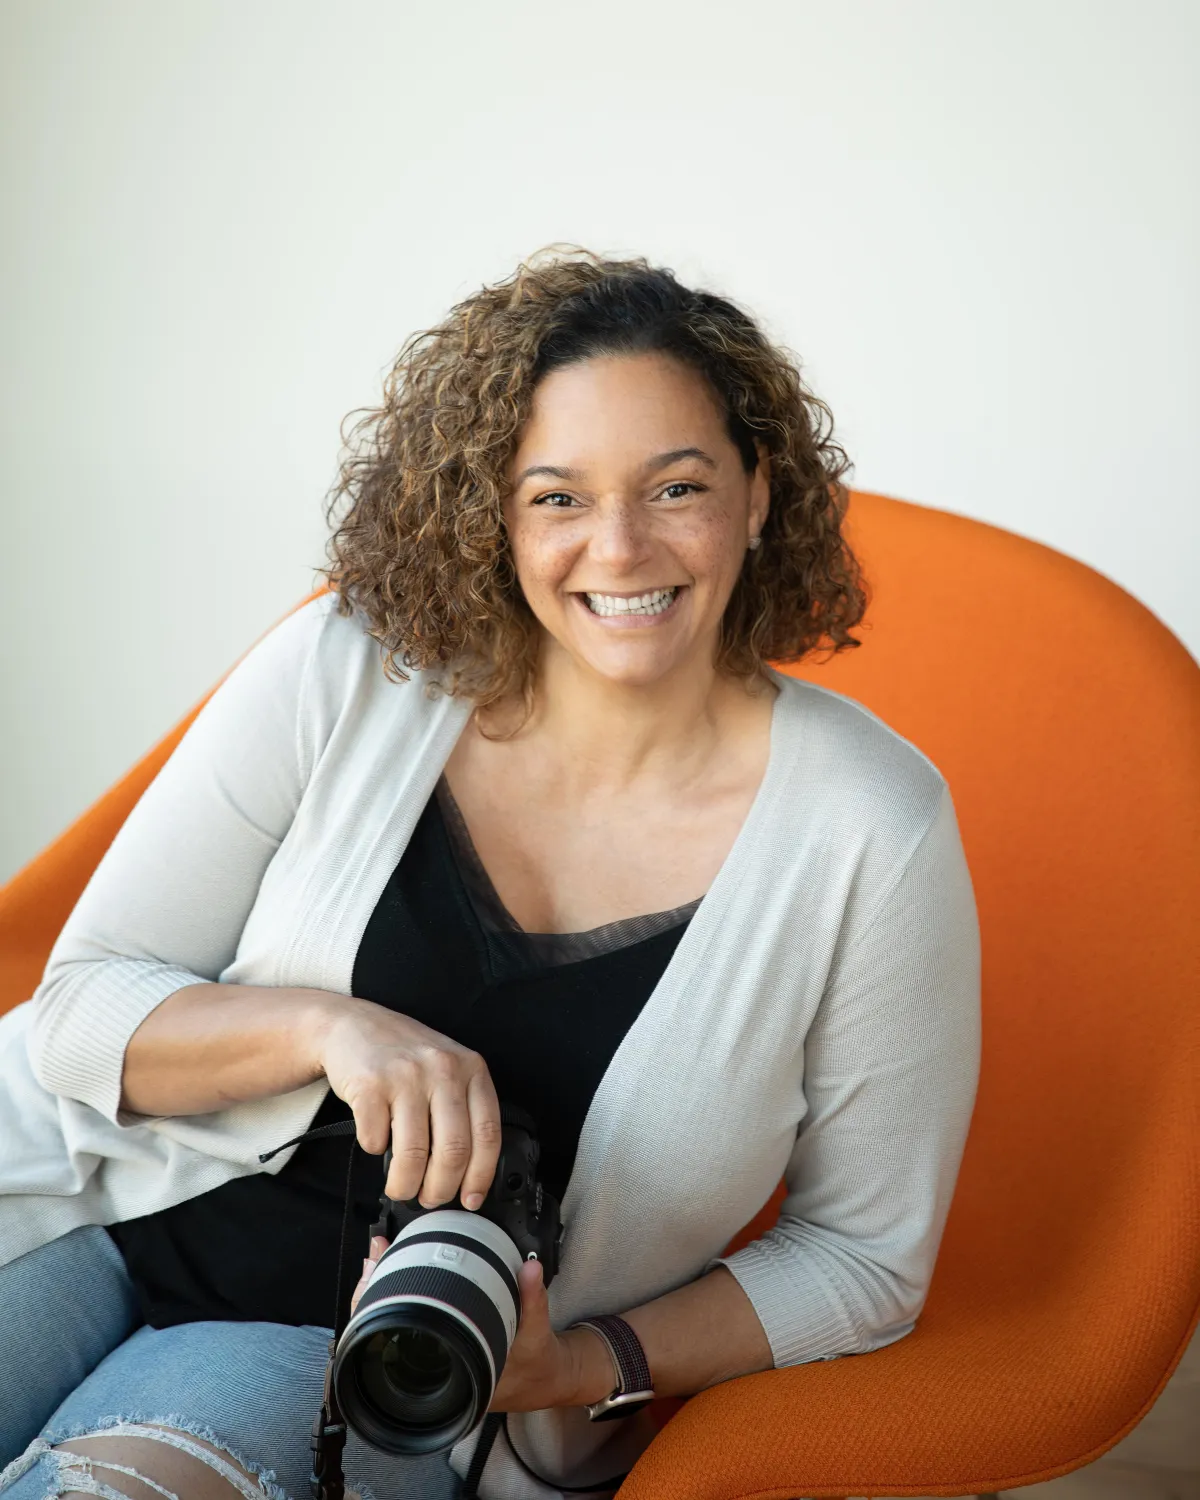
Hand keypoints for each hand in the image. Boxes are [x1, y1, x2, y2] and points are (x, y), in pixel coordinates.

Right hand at [307, 996, 501, 1206]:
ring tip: (401, 1187)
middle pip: (453, 1152)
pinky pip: (375, 1141)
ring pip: (413, 1154)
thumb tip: (469, 1174)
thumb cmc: (404, 1055)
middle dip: (440, 1189)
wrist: (352, 1025)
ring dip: (405, 1184)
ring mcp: (405, 1076)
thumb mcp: (448, 1069)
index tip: (471, 1199)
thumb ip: (463, 1108)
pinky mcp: (369, 1085)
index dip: (480, 1176)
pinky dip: (374, 1150)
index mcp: (471, 1068)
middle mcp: (442, 1069)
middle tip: (429, 1198)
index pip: (488, 1134)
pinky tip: (376, 1139)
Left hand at [349, 1249, 608, 1412]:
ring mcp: (436, 1364)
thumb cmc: (535, 1363)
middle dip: (374, 1293)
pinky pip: (410, 1326)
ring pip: (393, 1330)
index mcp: (454, 1373)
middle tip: (375, 1256)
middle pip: (385, 1335)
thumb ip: (532, 1298)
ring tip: (379, 1260)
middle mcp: (438, 1373)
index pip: (398, 1348)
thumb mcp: (536, 1332)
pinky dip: (400, 1301)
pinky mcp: (441, 1350)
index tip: (376, 1274)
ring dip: (383, 1294)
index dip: (379, 1310)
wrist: (542, 1380)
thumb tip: (529, 1269)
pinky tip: (395, 1278)